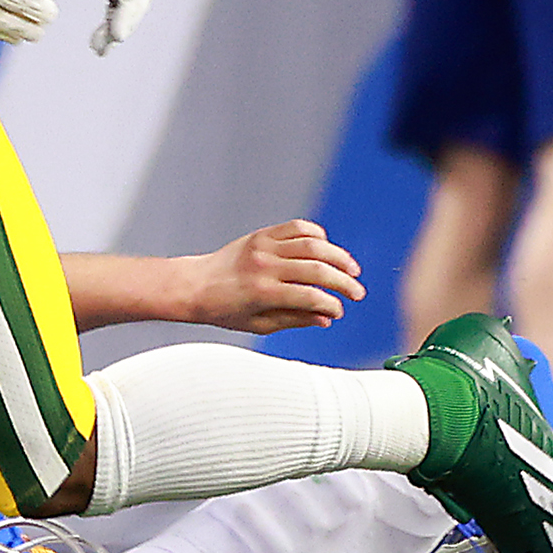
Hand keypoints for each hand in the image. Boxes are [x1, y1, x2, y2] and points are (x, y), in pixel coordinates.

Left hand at [181, 221, 366, 333]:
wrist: (194, 285)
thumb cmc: (224, 310)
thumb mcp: (259, 324)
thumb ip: (295, 319)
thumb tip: (327, 318)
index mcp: (263, 292)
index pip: (311, 296)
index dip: (332, 305)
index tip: (339, 312)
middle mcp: (266, 266)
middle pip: (318, 269)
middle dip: (344, 282)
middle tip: (358, 293)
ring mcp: (264, 246)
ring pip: (313, 244)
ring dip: (338, 256)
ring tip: (352, 270)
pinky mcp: (262, 234)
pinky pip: (298, 227)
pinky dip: (317, 235)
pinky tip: (327, 249)